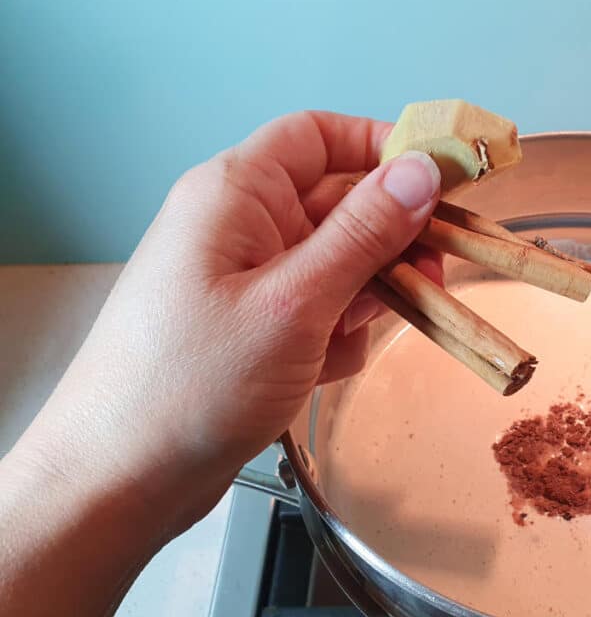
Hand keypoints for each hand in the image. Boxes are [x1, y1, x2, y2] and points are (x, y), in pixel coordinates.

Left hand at [11, 111, 441, 537]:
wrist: (122, 480)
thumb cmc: (188, 386)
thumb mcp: (295, 302)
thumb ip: (364, 233)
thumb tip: (421, 172)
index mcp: (235, 194)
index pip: (320, 137)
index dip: (383, 148)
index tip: (441, 180)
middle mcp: (240, 229)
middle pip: (339, 204)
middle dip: (388, 242)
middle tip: (431, 276)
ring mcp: (247, 282)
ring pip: (337, 264)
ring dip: (364, 298)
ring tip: (353, 338)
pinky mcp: (255, 329)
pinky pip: (320, 312)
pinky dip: (336, 337)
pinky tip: (322, 370)